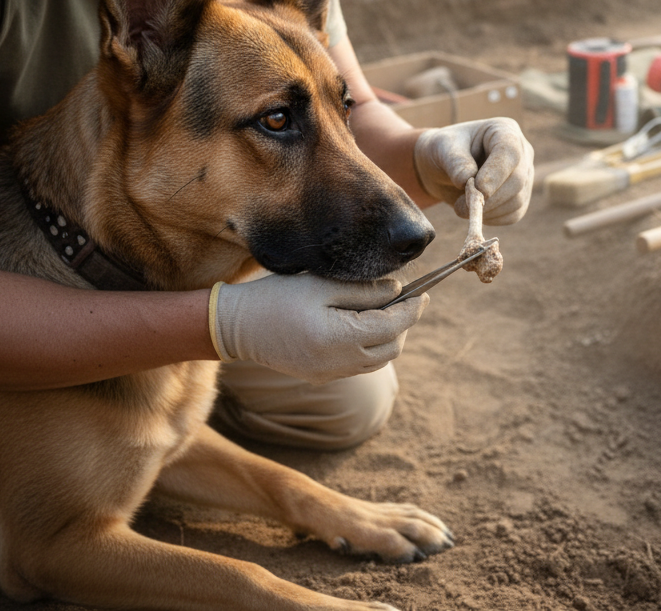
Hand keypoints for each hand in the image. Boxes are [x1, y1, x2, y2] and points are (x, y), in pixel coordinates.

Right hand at [210, 274, 426, 383]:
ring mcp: (331, 374)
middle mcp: (340, 363)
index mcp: (341, 338)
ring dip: (388, 337)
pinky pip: (359, 366)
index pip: (393, 326)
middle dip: (403, 324)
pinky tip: (360, 326)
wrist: (237, 326)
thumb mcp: (322, 284)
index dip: (412, 309)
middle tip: (402, 300)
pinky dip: (369, 347)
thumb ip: (364, 290)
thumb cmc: (277, 297)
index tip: (423, 294)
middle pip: (392, 348)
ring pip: (378, 360)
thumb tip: (397, 291)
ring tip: (382, 311)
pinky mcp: (322, 377)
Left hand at [412, 118, 533, 224]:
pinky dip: (492, 218)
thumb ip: (455, 162)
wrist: (443, 168)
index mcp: (504, 131)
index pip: (510, 152)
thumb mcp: (443, 148)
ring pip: (517, 201)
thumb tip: (466, 180)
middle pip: (517, 180)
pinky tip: (474, 211)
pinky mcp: (520, 198)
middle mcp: (521, 152)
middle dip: (490, 198)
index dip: (496, 173)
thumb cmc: (445, 150)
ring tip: (461, 207)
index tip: (478, 189)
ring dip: (488, 211)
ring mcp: (524, 176)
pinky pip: (513, 214)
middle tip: (460, 206)